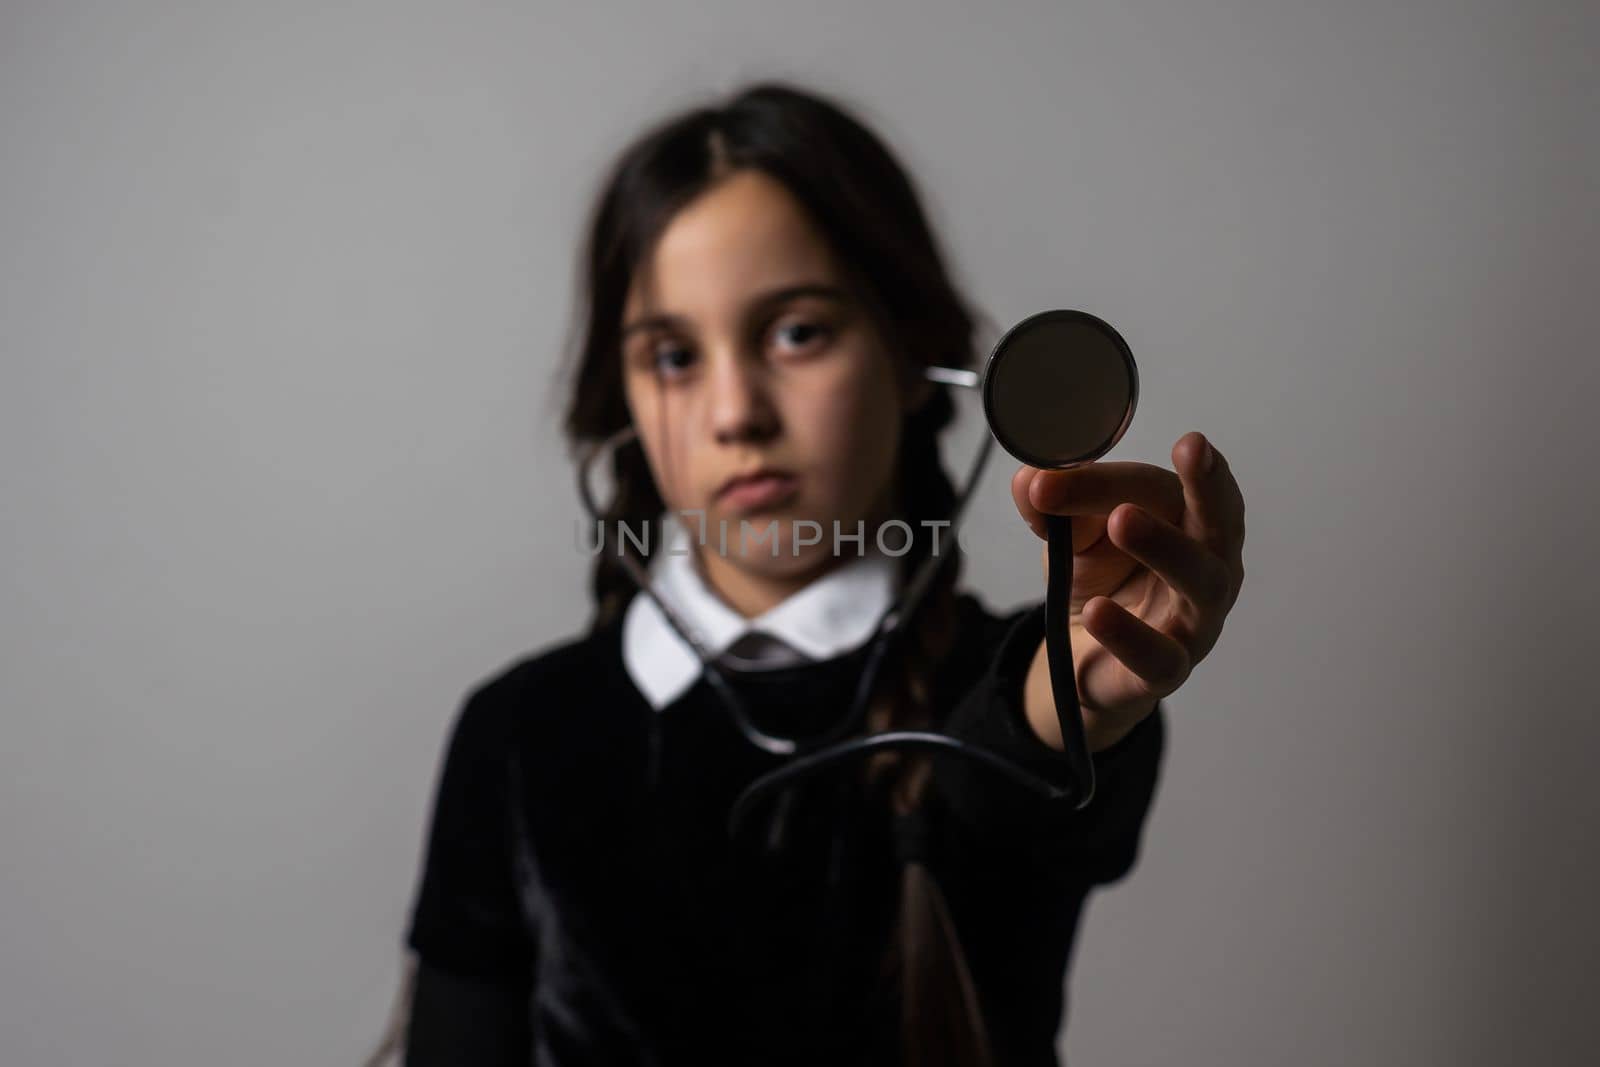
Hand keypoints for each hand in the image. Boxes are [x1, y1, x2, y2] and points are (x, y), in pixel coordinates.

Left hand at [1011, 431, 1246, 750]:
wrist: (1082, 658)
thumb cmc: (1102, 581)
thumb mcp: (1073, 536)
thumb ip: (1053, 506)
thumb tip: (1030, 479)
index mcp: (1187, 520)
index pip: (1157, 487)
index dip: (1109, 477)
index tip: (1059, 472)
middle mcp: (1207, 565)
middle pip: (1219, 522)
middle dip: (1209, 483)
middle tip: (1190, 445)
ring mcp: (1195, 620)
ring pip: (1201, 582)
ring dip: (1165, 546)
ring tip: (1122, 520)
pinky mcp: (1168, 670)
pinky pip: (1159, 656)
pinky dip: (1128, 635)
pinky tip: (1098, 612)